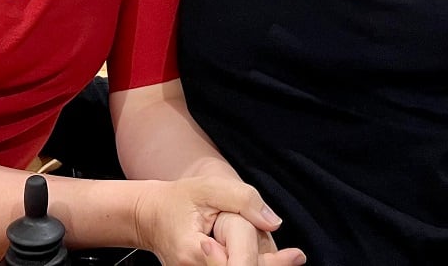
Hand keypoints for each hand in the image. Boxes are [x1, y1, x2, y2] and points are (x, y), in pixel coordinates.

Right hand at [131, 177, 286, 265]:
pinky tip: (268, 259)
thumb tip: (273, 222)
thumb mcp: (208, 188)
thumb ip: (242, 199)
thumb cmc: (179, 200)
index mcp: (194, 253)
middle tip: (296, 256)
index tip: (296, 256)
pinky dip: (248, 263)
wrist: (151, 216)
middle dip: (268, 264)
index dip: (267, 263)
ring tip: (288, 257)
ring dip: (259, 264)